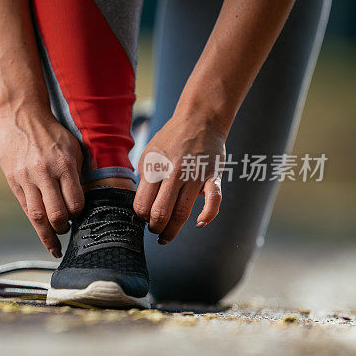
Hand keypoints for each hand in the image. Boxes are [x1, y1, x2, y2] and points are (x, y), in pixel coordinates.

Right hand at [0, 108, 84, 256]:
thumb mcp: (72, 148)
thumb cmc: (50, 133)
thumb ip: (76, 173)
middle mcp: (44, 173)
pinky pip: (26, 206)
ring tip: (54, 245)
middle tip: (66, 230)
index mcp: (64, 164)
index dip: (78, 213)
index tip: (79, 216)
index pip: (75, 202)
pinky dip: (34, 221)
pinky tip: (40, 229)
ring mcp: (26, 178)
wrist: (21, 117)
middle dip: (63, 227)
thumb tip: (80, 200)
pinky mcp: (13, 180)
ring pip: (37, 216)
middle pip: (56, 213)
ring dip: (47, 234)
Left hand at [133, 113, 225, 243]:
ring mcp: (195, 175)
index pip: (142, 204)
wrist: (200, 119)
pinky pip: (214, 201)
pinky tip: (199, 224)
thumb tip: (142, 206)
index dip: (141, 217)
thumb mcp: (148, 154)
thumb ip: (145, 179)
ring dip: (173, 230)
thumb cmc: (170, 140)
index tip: (143, 219)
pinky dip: (208, 216)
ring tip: (166, 236)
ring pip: (182, 212)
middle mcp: (173, 173)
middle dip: (155, 228)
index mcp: (154, 167)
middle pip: (160, 213)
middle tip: (154, 231)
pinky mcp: (214, 176)